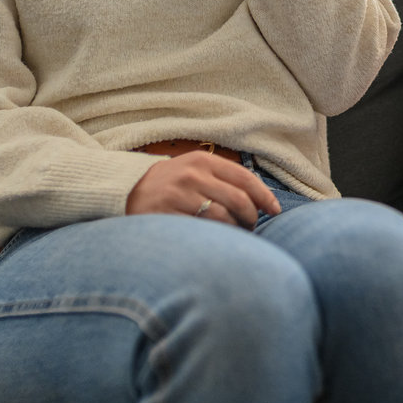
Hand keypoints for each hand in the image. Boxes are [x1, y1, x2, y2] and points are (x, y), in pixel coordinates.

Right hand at [126, 152, 280, 226]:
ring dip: (236, 230)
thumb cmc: (172, 183)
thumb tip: (263, 197)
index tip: (275, 210)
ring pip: (223, 217)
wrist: (128, 190)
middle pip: (238, 199)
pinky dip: (216, 238)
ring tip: (237, 235)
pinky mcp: (166, 215)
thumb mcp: (195, 169)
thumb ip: (224, 178)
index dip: (264, 197)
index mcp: (203, 161)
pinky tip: (218, 241)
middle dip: (252, 217)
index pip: (244, 178)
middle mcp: (192, 175)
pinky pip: (202, 231)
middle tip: (252, 227)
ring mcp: (178, 195)